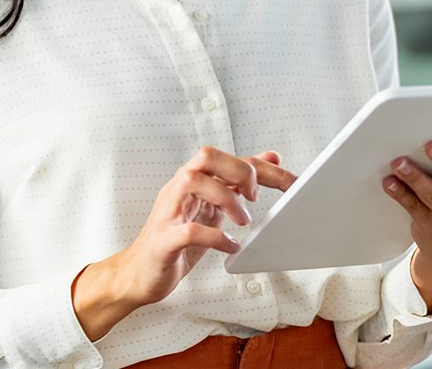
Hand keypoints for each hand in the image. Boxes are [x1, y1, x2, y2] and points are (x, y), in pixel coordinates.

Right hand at [74, 147, 294, 339]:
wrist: (139, 274)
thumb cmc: (177, 240)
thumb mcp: (214, 207)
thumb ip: (238, 182)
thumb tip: (271, 157)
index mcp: (193, 181)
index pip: (229, 158)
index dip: (264, 167)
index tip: (292, 184)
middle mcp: (179, 189)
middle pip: (207, 156)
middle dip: (240, 171)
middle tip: (255, 198)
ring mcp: (168, 213)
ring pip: (193, 181)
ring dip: (227, 198)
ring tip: (243, 222)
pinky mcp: (163, 241)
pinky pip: (189, 231)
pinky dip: (216, 237)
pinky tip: (230, 246)